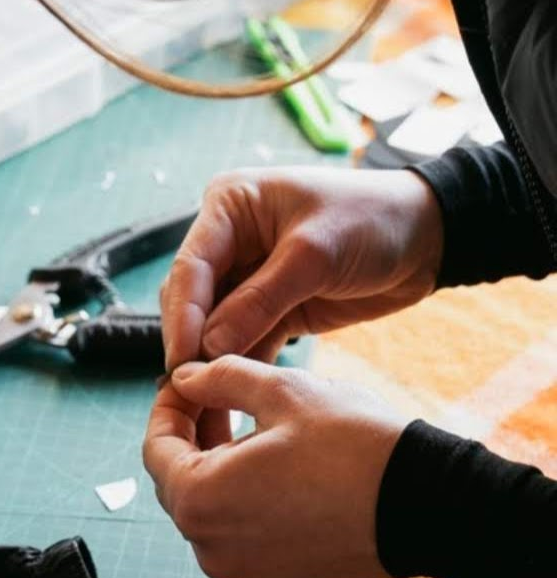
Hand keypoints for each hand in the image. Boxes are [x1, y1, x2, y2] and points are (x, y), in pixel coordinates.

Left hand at [144, 356, 407, 577]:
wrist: (432, 509)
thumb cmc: (356, 448)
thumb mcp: (282, 391)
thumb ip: (219, 379)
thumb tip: (185, 378)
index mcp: (201, 501)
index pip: (156, 449)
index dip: (167, 407)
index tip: (184, 382)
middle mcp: (212, 550)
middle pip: (178, 482)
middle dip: (191, 434)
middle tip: (213, 395)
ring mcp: (244, 572)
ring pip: (210, 508)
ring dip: (216, 464)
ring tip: (245, 424)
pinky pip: (241, 533)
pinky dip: (243, 496)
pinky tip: (271, 464)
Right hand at [160, 168, 442, 370]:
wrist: (430, 235)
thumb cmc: (373, 219)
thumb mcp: (314, 255)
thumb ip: (259, 301)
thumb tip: (208, 347)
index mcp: (229, 206)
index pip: (190, 267)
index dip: (183, 317)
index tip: (180, 361)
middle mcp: (229, 238)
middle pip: (193, 298)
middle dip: (191, 342)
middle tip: (189, 390)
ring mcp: (248, 273)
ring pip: (213, 323)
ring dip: (212, 360)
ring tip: (205, 402)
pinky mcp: (272, 305)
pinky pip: (244, 338)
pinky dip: (240, 364)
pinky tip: (234, 398)